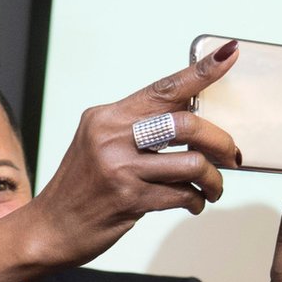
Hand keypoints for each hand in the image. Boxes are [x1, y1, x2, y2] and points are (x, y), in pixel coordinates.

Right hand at [32, 39, 240, 267]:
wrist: (50, 228)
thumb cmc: (81, 187)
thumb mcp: (99, 145)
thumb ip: (137, 129)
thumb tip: (190, 114)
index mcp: (106, 117)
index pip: (163, 88)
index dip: (200, 71)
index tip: (228, 54)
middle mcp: (110, 138)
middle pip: (186, 123)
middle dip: (220, 140)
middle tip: (230, 155)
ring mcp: (119, 169)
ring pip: (192, 163)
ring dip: (214, 179)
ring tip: (212, 188)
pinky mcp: (128, 200)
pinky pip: (183, 195)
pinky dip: (197, 200)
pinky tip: (193, 203)